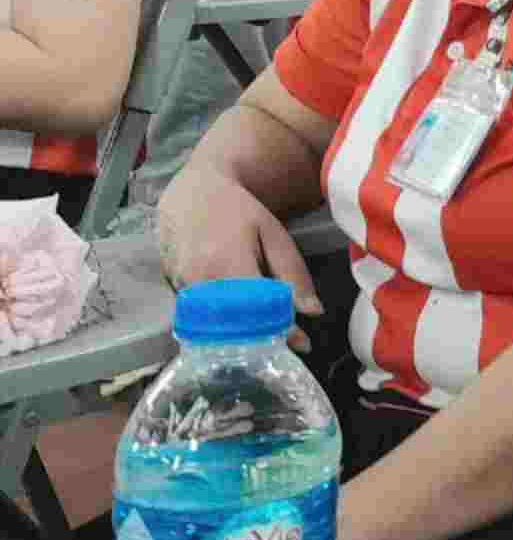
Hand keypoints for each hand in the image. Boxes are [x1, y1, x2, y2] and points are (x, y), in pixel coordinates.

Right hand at [156, 171, 320, 350]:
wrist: (191, 194)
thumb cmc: (238, 211)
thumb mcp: (273, 234)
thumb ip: (292, 272)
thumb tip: (313, 312)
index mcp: (226, 263)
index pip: (258, 309)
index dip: (281, 329)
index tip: (302, 344)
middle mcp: (198, 280)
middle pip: (234, 325)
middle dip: (261, 340)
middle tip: (285, 345)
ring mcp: (180, 288)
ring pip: (215, 326)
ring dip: (241, 338)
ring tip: (265, 341)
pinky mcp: (172, 292)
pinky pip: (200, 318)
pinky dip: (222, 326)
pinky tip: (240, 327)